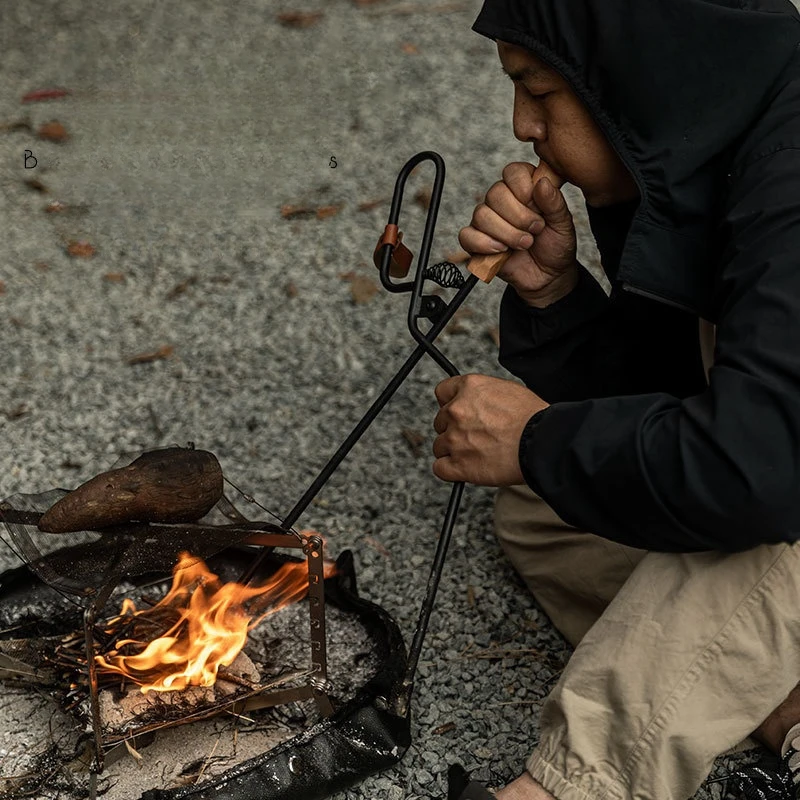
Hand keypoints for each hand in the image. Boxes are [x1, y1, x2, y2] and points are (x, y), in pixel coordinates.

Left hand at [432, 374, 548, 484]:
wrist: (543, 443)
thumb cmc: (534, 418)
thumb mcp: (507, 390)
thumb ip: (482, 396)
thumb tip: (476, 403)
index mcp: (469, 388)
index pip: (442, 392)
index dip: (450, 404)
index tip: (456, 412)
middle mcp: (457, 411)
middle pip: (440, 421)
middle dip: (454, 429)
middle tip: (475, 437)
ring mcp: (454, 438)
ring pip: (439, 446)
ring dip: (454, 451)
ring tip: (476, 454)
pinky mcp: (458, 464)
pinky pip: (440, 468)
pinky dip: (450, 470)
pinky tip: (465, 469)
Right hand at [459, 159, 577, 305]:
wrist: (548, 277)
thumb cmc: (556, 246)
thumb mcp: (563, 224)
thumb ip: (554, 202)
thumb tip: (542, 183)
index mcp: (523, 188)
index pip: (512, 172)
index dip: (523, 188)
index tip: (538, 207)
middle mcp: (502, 200)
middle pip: (495, 193)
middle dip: (518, 216)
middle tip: (535, 231)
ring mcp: (487, 221)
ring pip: (482, 215)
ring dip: (506, 233)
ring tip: (524, 244)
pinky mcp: (476, 242)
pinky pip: (466, 236)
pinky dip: (484, 244)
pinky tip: (502, 251)